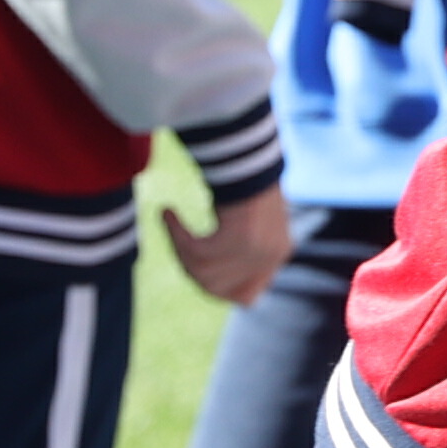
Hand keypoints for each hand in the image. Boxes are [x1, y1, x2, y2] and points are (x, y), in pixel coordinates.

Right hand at [163, 183, 287, 305]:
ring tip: (169, 220)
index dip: (217, 290)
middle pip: (215, 288)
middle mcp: (272, 257)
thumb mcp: (244, 216)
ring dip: (178, 247)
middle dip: (188, 268)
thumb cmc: (243, 174)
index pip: (246, 298)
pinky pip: (195, 250)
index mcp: (279, 252)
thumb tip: (204, 272)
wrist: (252, 149)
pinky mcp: (239, 240)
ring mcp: (258, 251)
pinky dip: (175, 231)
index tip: (197, 270)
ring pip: (201, 272)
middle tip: (177, 244)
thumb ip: (233, 245)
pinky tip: (167, 211)